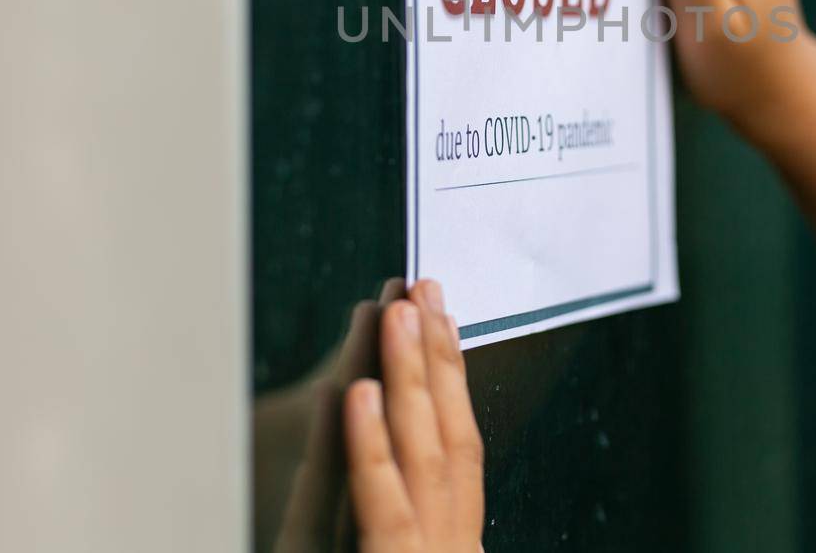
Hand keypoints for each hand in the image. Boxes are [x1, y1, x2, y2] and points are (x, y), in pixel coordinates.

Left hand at [344, 280, 483, 552]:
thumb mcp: (391, 551)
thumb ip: (398, 526)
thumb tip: (398, 445)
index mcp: (453, 544)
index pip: (459, 451)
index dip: (452, 382)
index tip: (442, 322)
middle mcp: (450, 547)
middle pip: (448, 438)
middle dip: (436, 357)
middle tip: (423, 288)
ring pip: (420, 455)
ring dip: (408, 377)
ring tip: (395, 310)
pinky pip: (380, 505)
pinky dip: (368, 447)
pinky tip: (356, 390)